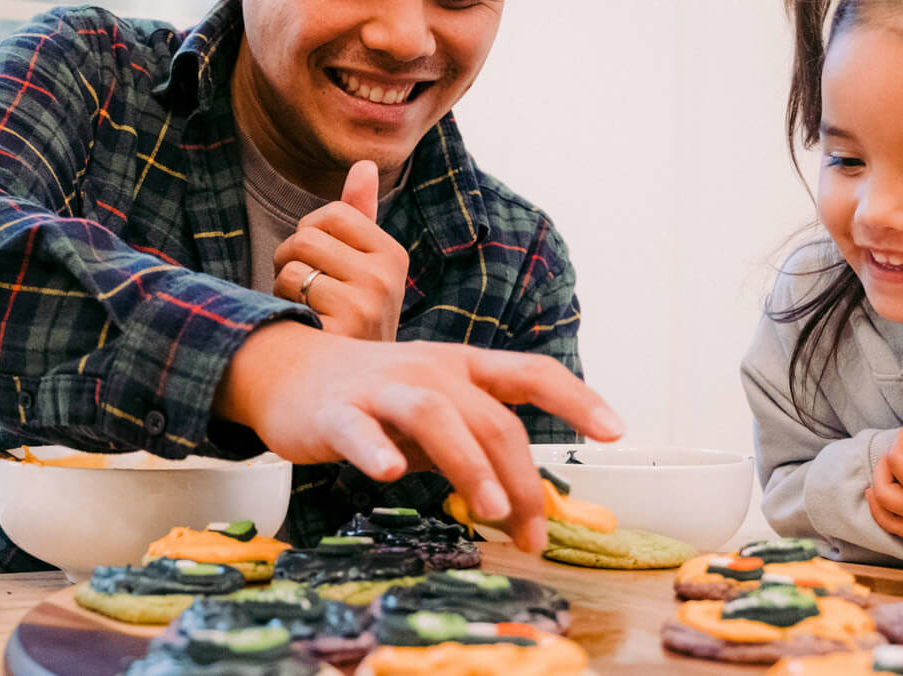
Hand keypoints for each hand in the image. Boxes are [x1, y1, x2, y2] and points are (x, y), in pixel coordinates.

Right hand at [216, 321, 623, 552]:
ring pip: (436, 417)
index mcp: (460, 367)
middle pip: (490, 419)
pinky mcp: (337, 411)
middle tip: (534, 534)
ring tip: (489, 509)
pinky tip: (388, 473)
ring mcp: (382, 387)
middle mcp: (429, 371)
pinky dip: (375, 449)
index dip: (576, 399)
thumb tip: (519, 500)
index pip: (530, 374)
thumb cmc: (372, 395)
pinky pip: (359, 430)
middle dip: (521, 479)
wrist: (286, 371)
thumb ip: (472, 442)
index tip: (615, 432)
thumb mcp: (433, 407)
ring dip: (468, 464)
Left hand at [272, 160, 409, 341]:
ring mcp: (368, 302)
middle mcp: (388, 275)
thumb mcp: (360, 266)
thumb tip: (365, 163)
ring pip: (293, 263)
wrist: (354, 385)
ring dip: (285, 286)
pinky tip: (305, 327)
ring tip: (306, 310)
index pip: (330, 213)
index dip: (311, 236)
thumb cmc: (348, 319)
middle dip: (291, 260)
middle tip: (306, 292)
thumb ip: (359, 215)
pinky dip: (284, 305)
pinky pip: (290, 288)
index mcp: (392, 254)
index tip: (321, 266)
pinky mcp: (343, 325)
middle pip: (306, 235)